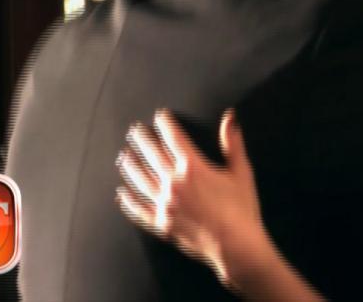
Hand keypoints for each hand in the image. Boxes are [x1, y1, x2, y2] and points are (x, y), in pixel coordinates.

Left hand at [115, 108, 267, 286]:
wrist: (235, 245)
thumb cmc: (241, 209)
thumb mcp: (241, 172)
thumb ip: (233, 143)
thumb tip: (230, 118)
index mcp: (193, 167)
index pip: (173, 138)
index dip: (165, 124)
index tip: (160, 116)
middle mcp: (174, 183)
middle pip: (152, 155)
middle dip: (142, 140)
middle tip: (134, 130)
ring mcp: (165, 205)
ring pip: (140, 180)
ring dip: (131, 166)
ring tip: (124, 156)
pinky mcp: (162, 224)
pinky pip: (139, 210)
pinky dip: (129, 201)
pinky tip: (121, 194)